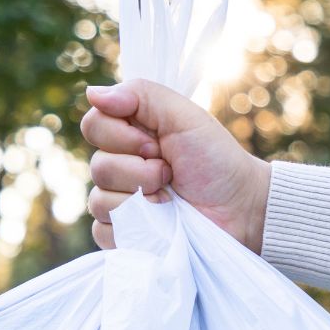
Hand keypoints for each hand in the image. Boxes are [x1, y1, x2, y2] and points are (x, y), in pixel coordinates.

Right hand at [82, 79, 271, 253]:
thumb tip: (90, 93)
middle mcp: (119, 167)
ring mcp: (119, 205)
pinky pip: (104, 232)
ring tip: (169, 199)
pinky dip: (132, 229)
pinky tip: (159, 223)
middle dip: (139, 171)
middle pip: (98, 167)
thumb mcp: (184, 116)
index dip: (121, 137)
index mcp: (129, 134)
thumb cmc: (215, 160)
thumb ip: (140, 95)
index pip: (93, 126)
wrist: (238, 208)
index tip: (157, 144)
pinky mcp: (123, 236)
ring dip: (141, 201)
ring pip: (99, 202)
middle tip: (170, 173)